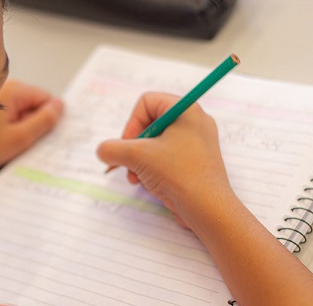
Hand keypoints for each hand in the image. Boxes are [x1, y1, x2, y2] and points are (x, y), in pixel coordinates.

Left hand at [0, 80, 63, 165]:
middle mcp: (4, 89)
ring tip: (12, 146)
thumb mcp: (19, 138)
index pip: (46, 98)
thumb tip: (59, 107)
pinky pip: (8, 117)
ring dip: (22, 129)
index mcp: (13, 91)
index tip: (51, 134)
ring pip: (21, 113)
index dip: (51, 117)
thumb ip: (44, 121)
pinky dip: (10, 129)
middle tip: (29, 144)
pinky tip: (4, 144)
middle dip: (36, 124)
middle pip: (33, 105)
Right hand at [96, 92, 232, 226]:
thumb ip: (113, 149)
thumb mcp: (138, 156)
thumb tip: (103, 151)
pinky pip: (166, 158)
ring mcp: (196, 144)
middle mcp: (193, 123)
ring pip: (155, 143)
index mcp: (186, 110)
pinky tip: (149, 185)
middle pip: (149, 123)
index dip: (132, 122)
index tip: (128, 145)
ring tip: (136, 178)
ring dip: (139, 161)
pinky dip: (153, 169)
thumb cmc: (178, 174)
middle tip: (128, 164)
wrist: (209, 209)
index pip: (147, 102)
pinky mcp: (194, 163)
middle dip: (133, 146)